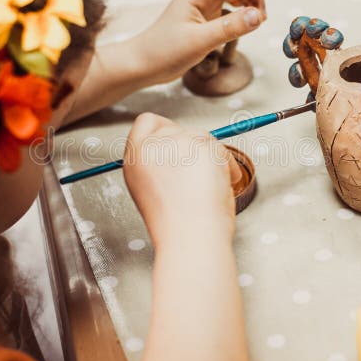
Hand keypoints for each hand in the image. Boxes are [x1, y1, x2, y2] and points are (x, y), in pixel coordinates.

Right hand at [123, 113, 240, 246]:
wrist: (189, 238)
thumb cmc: (175, 224)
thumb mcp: (151, 188)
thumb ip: (158, 163)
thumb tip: (180, 150)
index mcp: (134, 158)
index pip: (147, 122)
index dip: (166, 131)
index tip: (179, 148)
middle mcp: (150, 146)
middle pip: (178, 128)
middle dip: (193, 147)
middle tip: (199, 173)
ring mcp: (175, 143)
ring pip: (202, 137)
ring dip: (212, 159)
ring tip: (209, 187)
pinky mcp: (200, 145)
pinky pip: (221, 149)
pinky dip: (227, 167)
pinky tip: (221, 186)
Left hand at [134, 0, 267, 85]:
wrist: (143, 65)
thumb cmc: (164, 51)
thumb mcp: (200, 41)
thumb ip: (230, 28)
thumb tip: (259, 15)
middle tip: (263, 14)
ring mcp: (203, 6)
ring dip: (249, 2)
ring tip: (259, 20)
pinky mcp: (205, 19)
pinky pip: (229, 8)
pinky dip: (242, 13)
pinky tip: (247, 24)